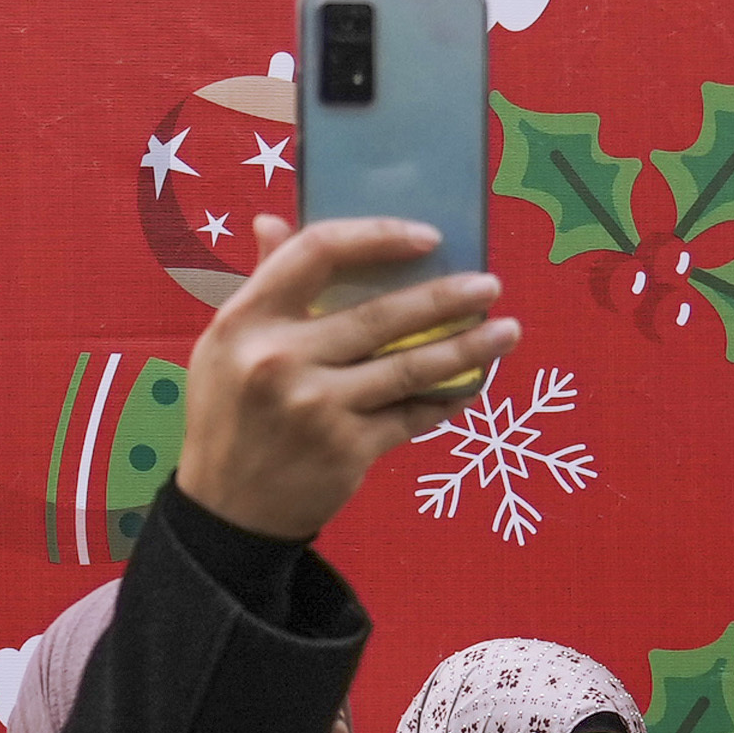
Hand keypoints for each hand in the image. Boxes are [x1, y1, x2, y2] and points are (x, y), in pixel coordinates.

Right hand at [172, 216, 518, 543]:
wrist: (225, 510)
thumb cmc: (230, 414)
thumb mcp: (225, 345)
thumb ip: (262, 286)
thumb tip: (273, 222)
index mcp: (246, 319)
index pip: (317, 252)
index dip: (377, 235)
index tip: (427, 237)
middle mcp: (278, 359)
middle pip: (379, 314)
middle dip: (447, 297)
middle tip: (491, 285)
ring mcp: (315, 408)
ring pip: (409, 368)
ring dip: (467, 348)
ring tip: (508, 331)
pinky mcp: (346, 450)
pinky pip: (411, 416)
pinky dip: (446, 400)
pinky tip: (472, 384)